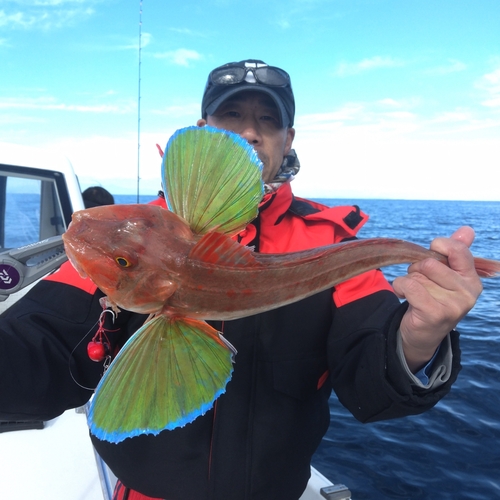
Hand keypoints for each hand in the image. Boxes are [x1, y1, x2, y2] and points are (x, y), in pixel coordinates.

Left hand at [392, 226, 482, 372]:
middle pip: (430, 262)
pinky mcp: (435, 314)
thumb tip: (467, 230)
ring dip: (408, 280)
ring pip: (417, 274)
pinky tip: (404, 295)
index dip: (438, 246)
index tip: (431, 253)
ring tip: (414, 292)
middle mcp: (468, 292)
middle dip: (417, 269)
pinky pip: (409, 286)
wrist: (423, 334)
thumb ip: (455, 252)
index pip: (457, 249)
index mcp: (472, 279)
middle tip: (419, 281)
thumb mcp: (445, 275)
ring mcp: (454, 305)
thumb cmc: (433, 298)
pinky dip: (400, 287)